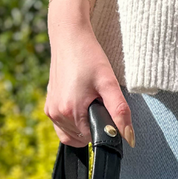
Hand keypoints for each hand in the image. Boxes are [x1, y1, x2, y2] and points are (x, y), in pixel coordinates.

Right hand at [43, 0, 134, 147]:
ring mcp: (50, 111)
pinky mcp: (48, 106)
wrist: (70, 39)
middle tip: (99, 102)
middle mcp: (56, 114)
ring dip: (85, 127)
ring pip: (72, 135)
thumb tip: (129, 138)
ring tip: (91, 102)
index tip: (108, 111)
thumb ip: (120, 113)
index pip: (93, 138)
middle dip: (95, 127)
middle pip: (82, 138)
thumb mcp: (110, 84)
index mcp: (70, 111)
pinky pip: (62, 127)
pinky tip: (82, 105)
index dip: (105, 129)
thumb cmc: (90, 58)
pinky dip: (74, 123)